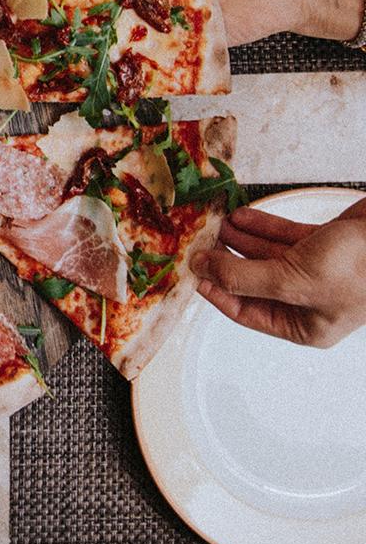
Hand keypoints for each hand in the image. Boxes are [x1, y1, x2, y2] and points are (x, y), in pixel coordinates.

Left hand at [194, 200, 365, 347]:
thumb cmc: (360, 269)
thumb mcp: (291, 280)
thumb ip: (243, 277)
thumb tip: (204, 270)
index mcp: (305, 326)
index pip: (246, 312)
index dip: (217, 291)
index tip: (194, 272)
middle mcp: (309, 301)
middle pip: (254, 281)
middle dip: (228, 261)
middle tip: (202, 242)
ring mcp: (318, 272)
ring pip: (267, 256)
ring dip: (241, 241)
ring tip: (217, 225)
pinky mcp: (325, 245)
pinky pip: (284, 237)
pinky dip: (262, 227)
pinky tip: (240, 217)